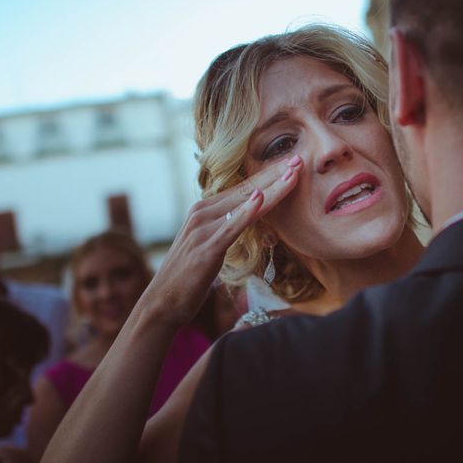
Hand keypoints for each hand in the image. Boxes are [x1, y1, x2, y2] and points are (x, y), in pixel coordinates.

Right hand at [138, 155, 302, 327]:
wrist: (162, 302)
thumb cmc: (188, 276)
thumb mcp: (209, 245)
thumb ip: (226, 229)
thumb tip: (247, 222)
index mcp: (204, 210)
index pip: (243, 188)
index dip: (269, 175)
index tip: (292, 163)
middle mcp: (202, 213)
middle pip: (247, 190)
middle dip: (275, 174)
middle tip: (300, 160)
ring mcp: (203, 229)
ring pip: (245, 204)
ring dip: (272, 188)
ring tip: (294, 173)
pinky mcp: (207, 248)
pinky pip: (232, 227)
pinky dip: (247, 211)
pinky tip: (261, 197)